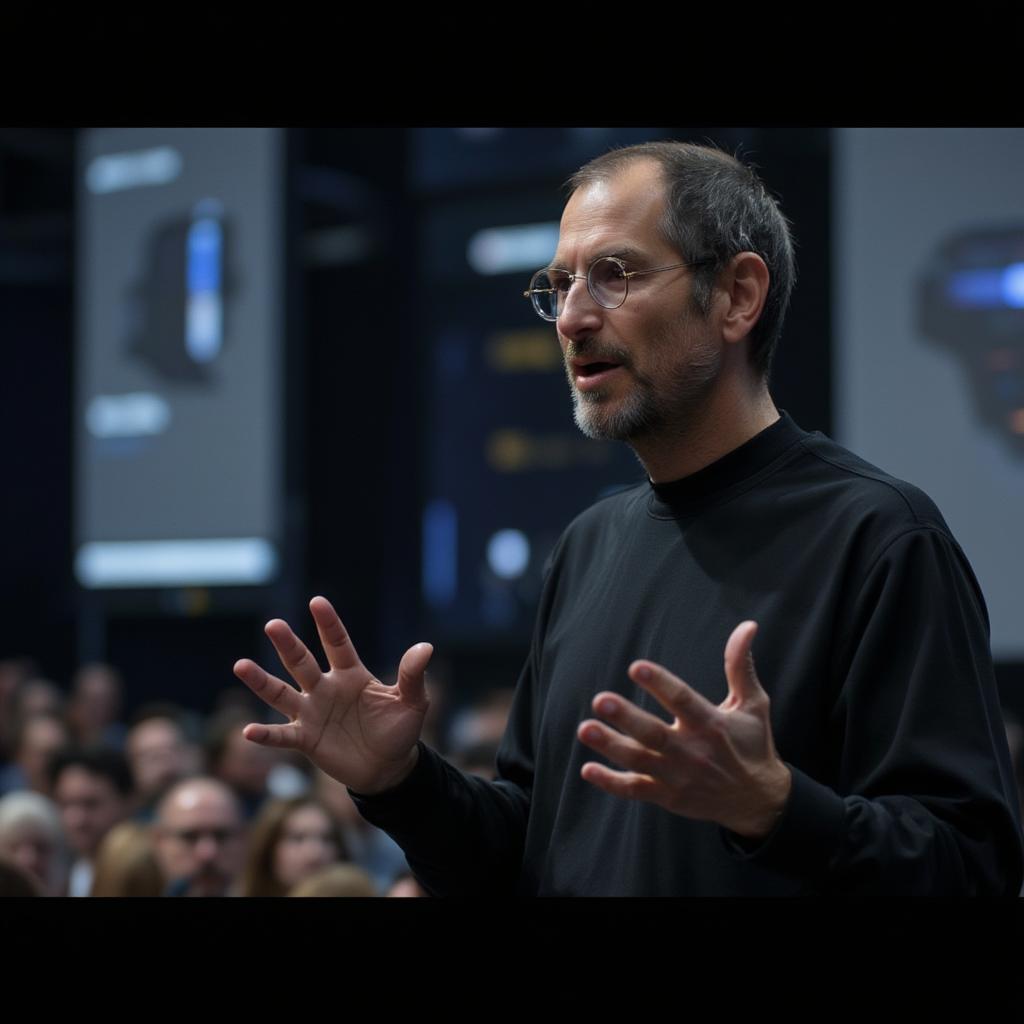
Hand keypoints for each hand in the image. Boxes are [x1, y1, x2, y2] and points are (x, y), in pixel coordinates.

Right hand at [233, 596, 432, 794]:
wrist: (389, 769)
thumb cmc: (399, 730)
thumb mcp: (412, 702)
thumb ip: (413, 675)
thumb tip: (426, 647)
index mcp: (351, 675)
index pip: (338, 644)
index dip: (328, 624)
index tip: (317, 602)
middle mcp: (326, 689)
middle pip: (302, 663)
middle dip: (288, 644)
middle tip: (273, 624)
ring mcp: (312, 713)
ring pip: (281, 693)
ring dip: (261, 681)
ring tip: (240, 665)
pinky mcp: (306, 740)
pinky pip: (282, 736)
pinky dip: (265, 735)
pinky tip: (248, 731)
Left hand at [577, 621, 791, 838]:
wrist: (759, 802)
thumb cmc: (753, 744)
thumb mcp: (753, 705)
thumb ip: (740, 666)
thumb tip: (747, 626)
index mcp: (712, 725)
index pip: (683, 701)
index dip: (660, 683)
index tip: (636, 666)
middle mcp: (693, 752)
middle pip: (654, 734)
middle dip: (627, 718)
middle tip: (601, 700)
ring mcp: (678, 777)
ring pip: (639, 761)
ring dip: (610, 746)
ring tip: (585, 728)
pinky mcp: (668, 797)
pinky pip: (635, 790)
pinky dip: (611, 782)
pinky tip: (587, 768)